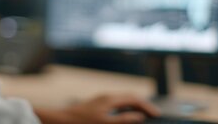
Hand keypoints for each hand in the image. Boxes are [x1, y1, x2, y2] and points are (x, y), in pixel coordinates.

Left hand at [35, 94, 160, 123]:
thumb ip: (124, 120)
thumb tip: (139, 117)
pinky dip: (124, 109)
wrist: (60, 120)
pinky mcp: (95, 106)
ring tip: (142, 115)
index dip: (147, 106)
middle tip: (153, 114)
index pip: (134, 99)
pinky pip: (115, 104)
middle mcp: (106, 97)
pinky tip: (124, 116)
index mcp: (111, 99)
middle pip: (129, 98)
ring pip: (122, 101)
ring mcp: (100, 100)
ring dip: (133, 107)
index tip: (157, 115)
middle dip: (142, 105)